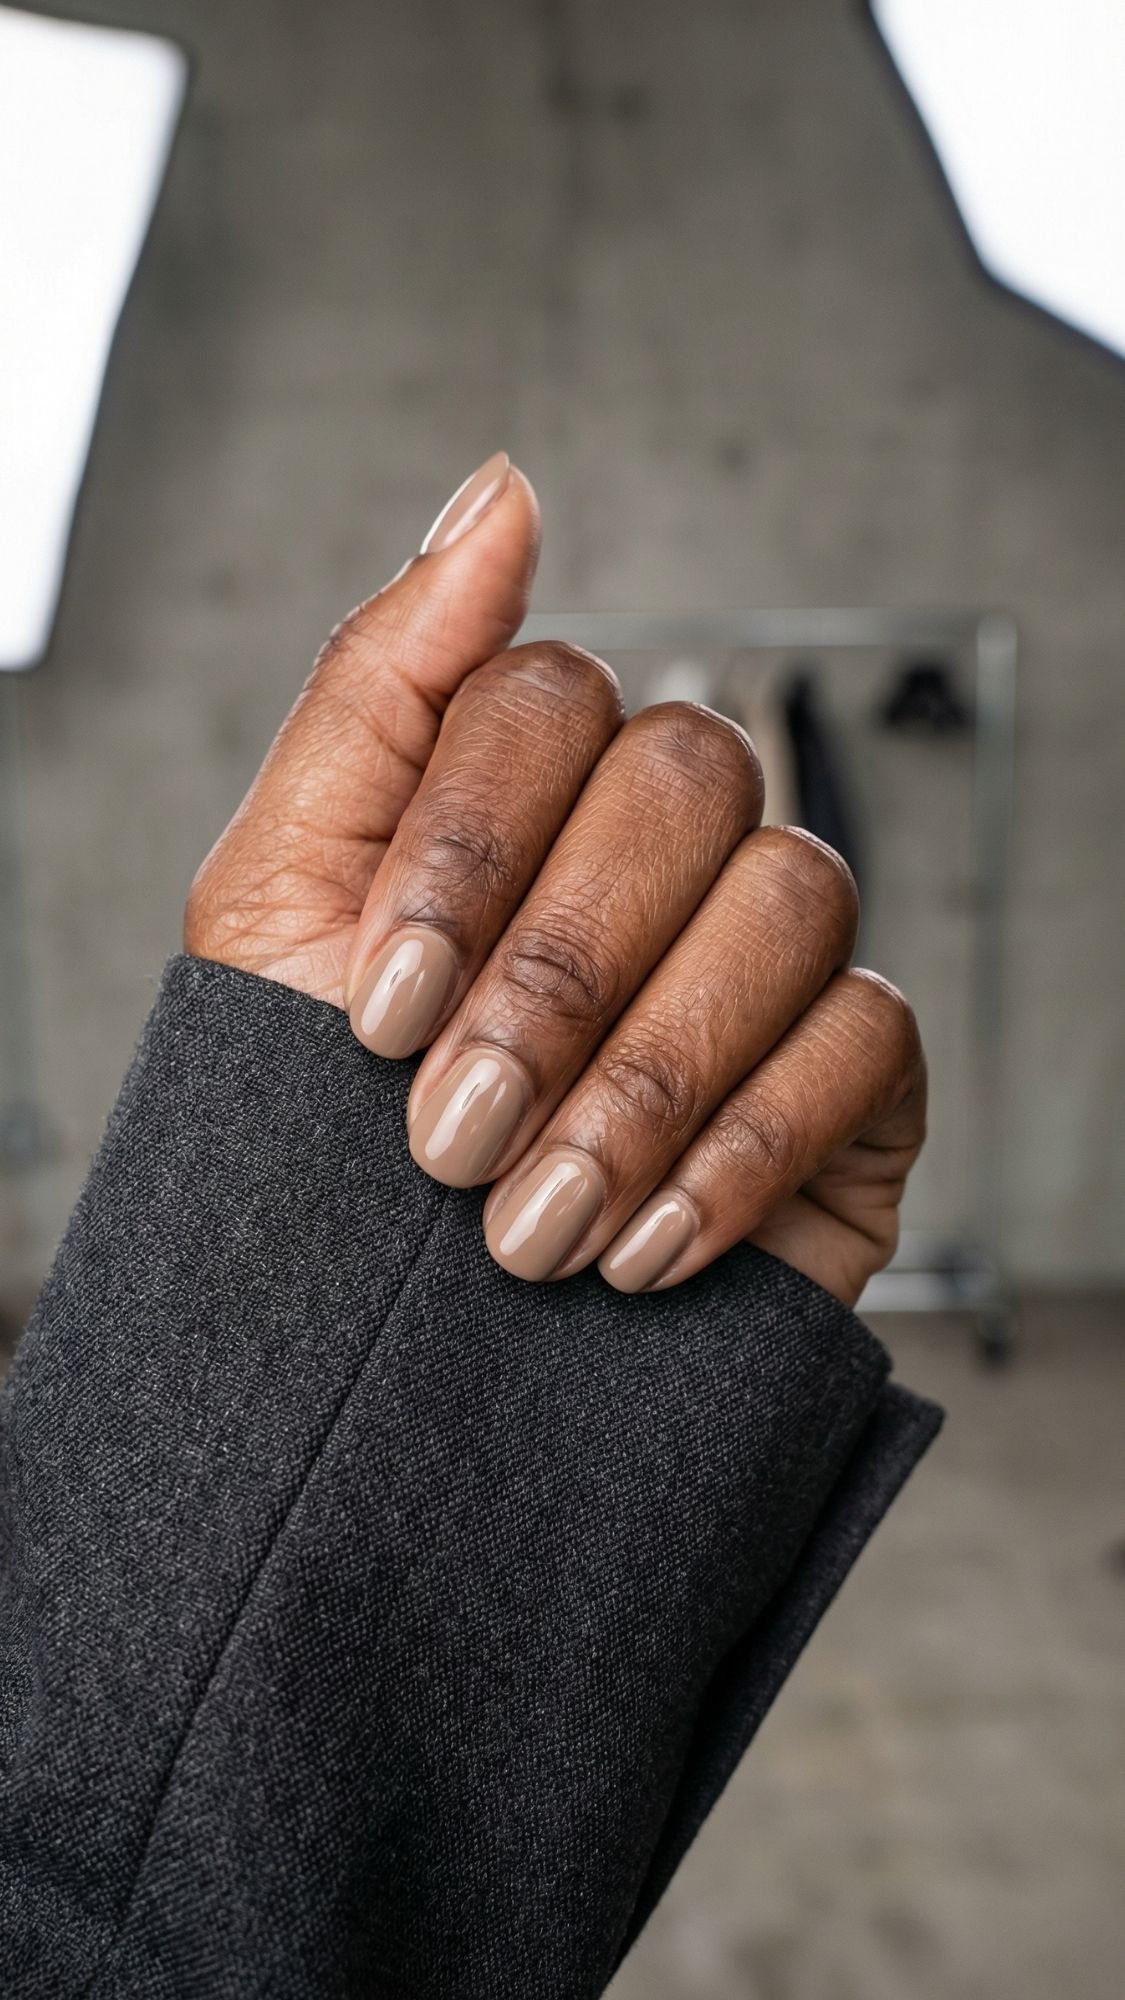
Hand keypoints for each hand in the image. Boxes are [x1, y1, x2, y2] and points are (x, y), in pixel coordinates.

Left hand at [188, 454, 924, 1304]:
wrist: (407, 1357)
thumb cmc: (328, 1125)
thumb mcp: (281, 905)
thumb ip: (381, 687)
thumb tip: (502, 487)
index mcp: (527, 782)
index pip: (546, 695)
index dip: (465, 848)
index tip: (374, 1016)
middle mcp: (664, 837)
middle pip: (688, 775)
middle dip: (555, 977)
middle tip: (448, 1140)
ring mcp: (771, 943)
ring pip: (787, 894)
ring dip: (642, 1080)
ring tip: (530, 1228)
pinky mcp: (858, 1065)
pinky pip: (861, 1037)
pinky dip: (738, 1151)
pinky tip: (640, 1252)